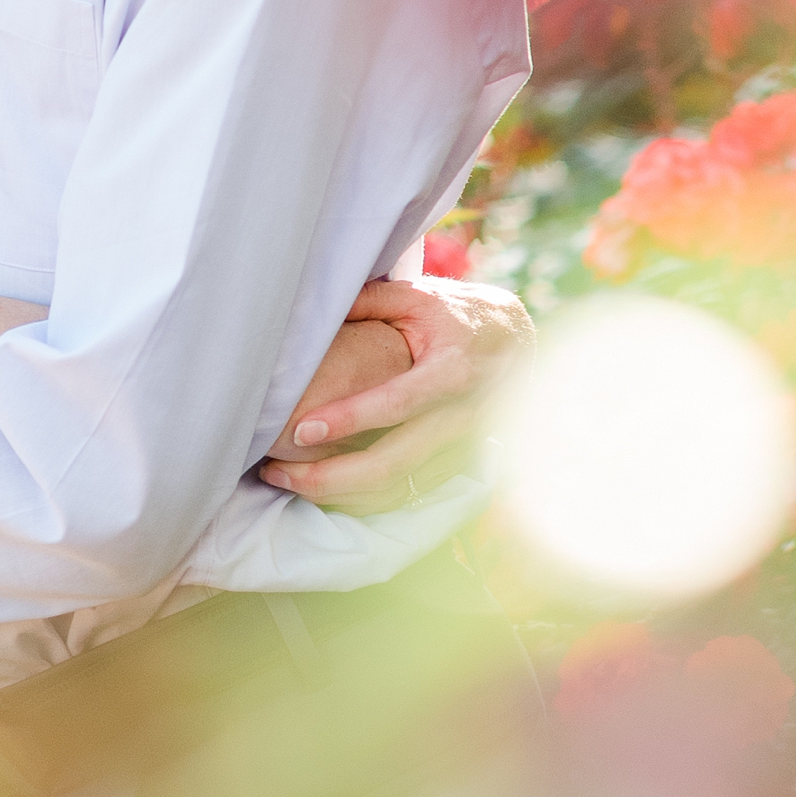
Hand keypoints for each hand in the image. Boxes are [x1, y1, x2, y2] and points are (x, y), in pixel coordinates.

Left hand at [257, 271, 531, 510]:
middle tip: (276, 473)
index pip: (396, 403)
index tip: (301, 431)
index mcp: (451, 370)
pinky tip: (323, 490)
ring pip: (398, 488)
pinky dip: (363, 500)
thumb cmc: (459, 315)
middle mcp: (461, 416)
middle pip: (394, 463)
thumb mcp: (418, 296)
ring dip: (340, 495)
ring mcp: (462, 447)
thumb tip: (314, 308)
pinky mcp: (458, 465)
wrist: (519, 342)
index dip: (349, 420)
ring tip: (287, 482)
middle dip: (330, 478)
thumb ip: (368, 302)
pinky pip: (407, 494)